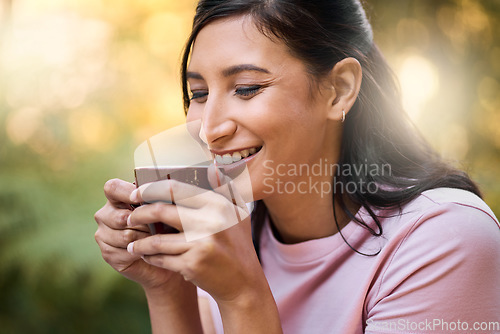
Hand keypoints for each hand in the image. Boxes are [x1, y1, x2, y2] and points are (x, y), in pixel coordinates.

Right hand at [94, 178, 182, 289]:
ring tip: (157, 238)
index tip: (145, 200)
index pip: (112, 188)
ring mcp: (103, 234)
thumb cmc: (165, 225)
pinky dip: (142, 252)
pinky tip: (149, 251)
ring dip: (146, 239)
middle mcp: (104, 214)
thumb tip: (164, 192)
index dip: (128, 193)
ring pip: (126, 236)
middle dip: (145, 223)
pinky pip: (126, 252)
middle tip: (159, 227)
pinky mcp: (108, 253)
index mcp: (116, 198)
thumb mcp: (163, 208)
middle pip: (121, 217)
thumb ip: (157, 198)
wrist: (164, 254)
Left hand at [126, 169, 267, 303]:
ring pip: (157, 240)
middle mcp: (210, 221)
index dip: (150, 189)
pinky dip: (151, 257)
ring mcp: (200, 244)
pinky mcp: (192, 264)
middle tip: (130, 218)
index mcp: (217, 204)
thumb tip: (210, 168)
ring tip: (134, 244)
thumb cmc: (238, 245)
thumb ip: (225, 189)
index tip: (136, 194)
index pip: (174, 188)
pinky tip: (147, 257)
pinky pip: (161, 258)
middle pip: (160, 210)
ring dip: (140, 242)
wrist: (244, 282)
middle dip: (139, 214)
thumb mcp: (238, 213)